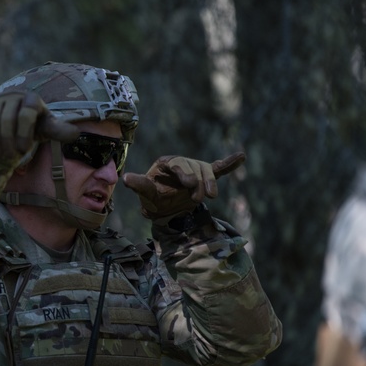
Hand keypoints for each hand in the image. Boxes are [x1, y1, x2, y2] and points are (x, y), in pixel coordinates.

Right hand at [0, 91, 78, 159]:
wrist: (18, 113)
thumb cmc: (35, 124)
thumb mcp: (47, 128)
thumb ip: (59, 130)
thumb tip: (74, 134)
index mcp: (33, 100)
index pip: (26, 115)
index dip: (24, 134)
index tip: (23, 150)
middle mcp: (15, 96)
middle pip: (7, 120)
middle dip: (8, 141)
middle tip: (11, 157)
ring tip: (0, 155)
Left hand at [122, 152, 244, 218]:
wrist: (165, 208)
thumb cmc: (154, 199)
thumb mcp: (147, 194)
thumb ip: (139, 186)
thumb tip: (125, 179)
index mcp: (166, 163)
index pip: (178, 164)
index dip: (185, 173)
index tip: (190, 184)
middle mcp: (181, 163)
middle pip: (195, 166)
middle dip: (198, 182)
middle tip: (198, 197)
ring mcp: (194, 169)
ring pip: (207, 170)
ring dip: (210, 182)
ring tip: (211, 196)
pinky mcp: (205, 176)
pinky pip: (219, 168)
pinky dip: (229, 164)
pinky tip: (241, 156)